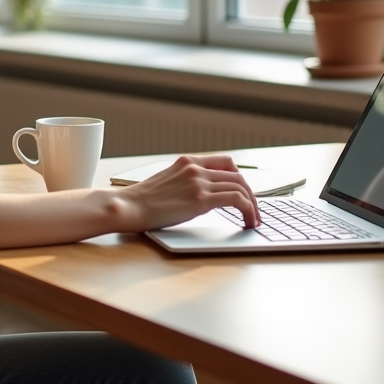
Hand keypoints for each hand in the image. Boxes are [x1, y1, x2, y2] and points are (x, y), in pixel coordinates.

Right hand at [120, 155, 259, 230]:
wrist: (129, 206)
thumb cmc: (142, 201)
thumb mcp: (166, 181)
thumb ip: (184, 181)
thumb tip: (200, 195)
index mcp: (187, 162)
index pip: (225, 162)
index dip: (239, 178)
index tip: (244, 193)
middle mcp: (195, 168)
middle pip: (237, 176)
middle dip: (250, 194)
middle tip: (254, 210)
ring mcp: (199, 182)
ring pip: (241, 187)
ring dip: (253, 205)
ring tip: (253, 220)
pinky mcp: (201, 199)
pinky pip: (237, 200)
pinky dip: (249, 210)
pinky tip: (248, 222)